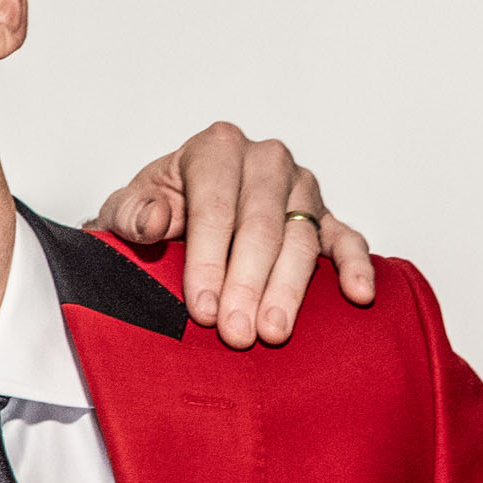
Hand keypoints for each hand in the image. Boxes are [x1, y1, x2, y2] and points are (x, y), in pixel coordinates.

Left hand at [93, 121, 379, 346]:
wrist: (176, 210)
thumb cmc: (153, 211)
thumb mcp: (125, 210)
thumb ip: (130, 214)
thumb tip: (153, 220)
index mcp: (215, 150)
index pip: (214, 209)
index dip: (208, 262)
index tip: (202, 309)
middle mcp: (264, 160)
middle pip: (260, 226)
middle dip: (247, 284)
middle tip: (237, 333)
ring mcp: (299, 187)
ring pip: (301, 238)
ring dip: (288, 289)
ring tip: (273, 332)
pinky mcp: (324, 215)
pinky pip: (346, 238)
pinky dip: (355, 265)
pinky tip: (357, 294)